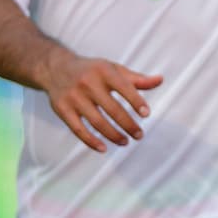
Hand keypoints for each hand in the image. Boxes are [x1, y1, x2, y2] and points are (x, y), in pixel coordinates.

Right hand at [42, 52, 162, 152]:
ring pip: (96, 122)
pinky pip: (78, 129)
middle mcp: (88, 84)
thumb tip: (160, 80)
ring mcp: (74, 97)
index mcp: (104, 72)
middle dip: (128, 124)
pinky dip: (91, 141)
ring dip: (113, 135)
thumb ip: (137, 78)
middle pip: (112, 109)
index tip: (147, 115)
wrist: (56, 68)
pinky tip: (104, 148)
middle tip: (140, 135)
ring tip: (126, 142)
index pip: (124, 88)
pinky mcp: (62, 109)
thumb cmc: (93, 71)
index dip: (136, 102)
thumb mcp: (114, 69)